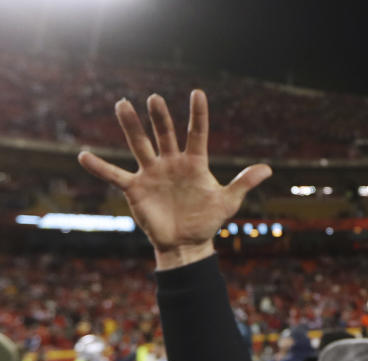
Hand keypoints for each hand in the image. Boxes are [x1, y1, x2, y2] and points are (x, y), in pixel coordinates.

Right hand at [78, 90, 271, 268]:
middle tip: (154, 98)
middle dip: (160, 117)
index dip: (198, 114)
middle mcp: (171, 163)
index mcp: (194, 163)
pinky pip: (114, 175)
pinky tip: (83, 156)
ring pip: (140, 145)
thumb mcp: (228, 202)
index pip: (197, 134)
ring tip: (122, 105)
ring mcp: (152, 173)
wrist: (187, 243)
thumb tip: (268, 169)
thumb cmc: (207, 220)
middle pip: (165, 134)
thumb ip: (244, 183)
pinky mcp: (136, 189)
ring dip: (131, 127)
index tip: (198, 92)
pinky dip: (99, 167)